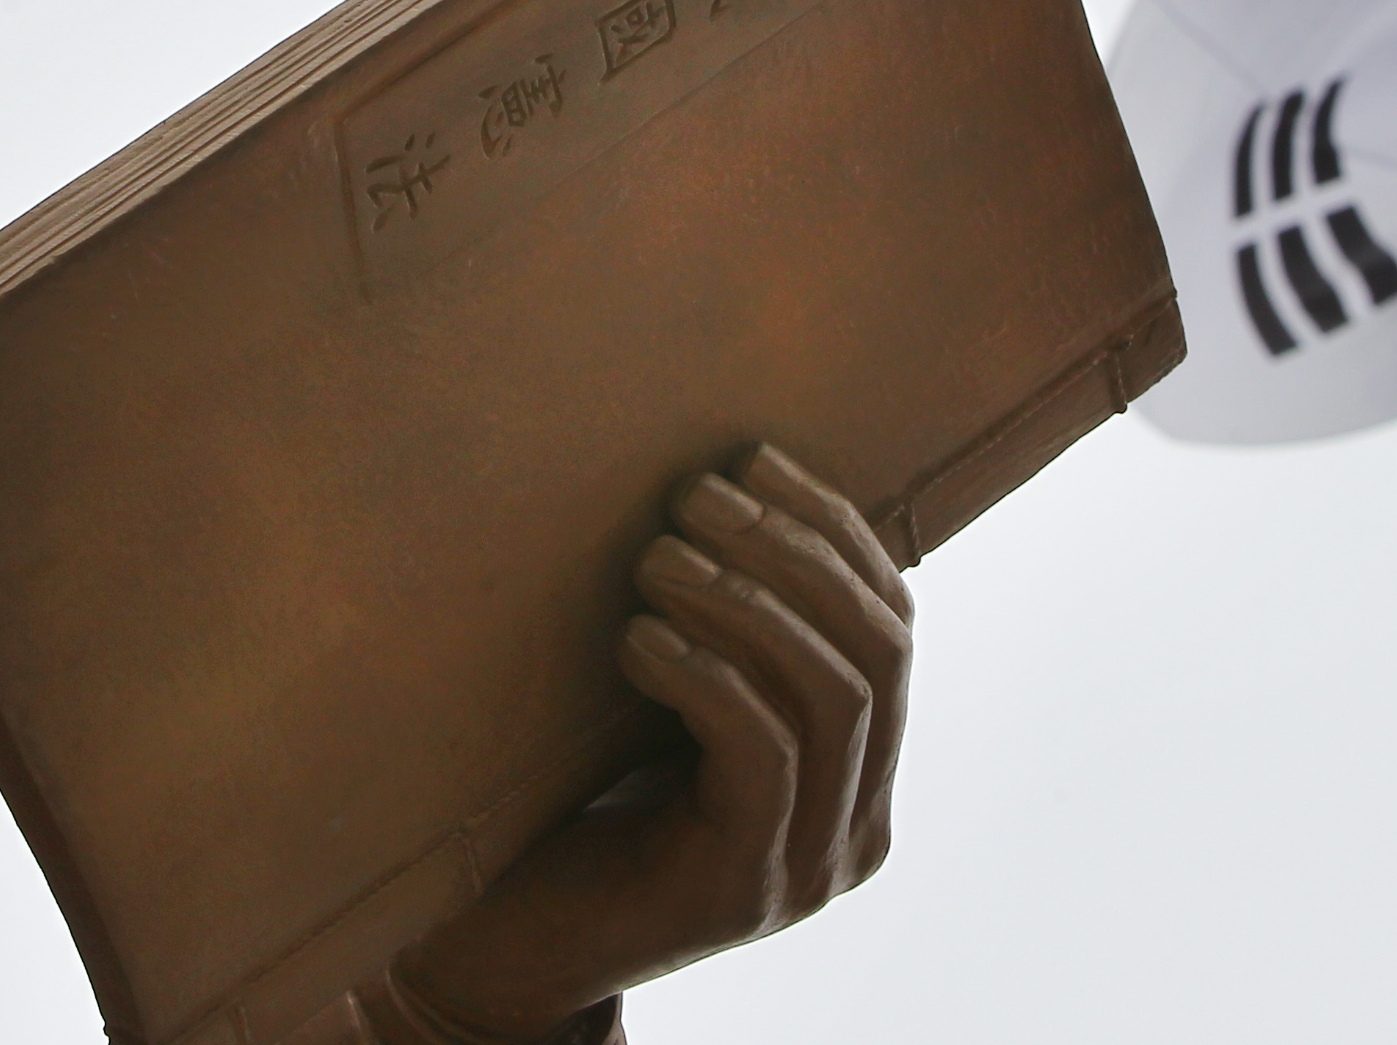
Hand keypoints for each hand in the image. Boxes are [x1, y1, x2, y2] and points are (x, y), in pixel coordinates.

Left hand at [387, 444, 914, 1039]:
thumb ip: (730, 628)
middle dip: (793, 550)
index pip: (893, 622)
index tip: (754, 454)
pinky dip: (706, 674)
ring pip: (834, 694)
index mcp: (859, 772)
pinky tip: (636, 636)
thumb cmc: (579, 802)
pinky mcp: (747, 890)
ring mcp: (812, 866)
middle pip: (882, 649)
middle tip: (695, 494)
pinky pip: (764, 755)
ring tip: (656, 553)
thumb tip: (732, 470)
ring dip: (745, 599)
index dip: (834, 527)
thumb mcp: (673, 702)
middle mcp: (857, 825)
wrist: (503, 942)